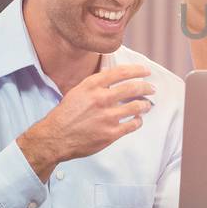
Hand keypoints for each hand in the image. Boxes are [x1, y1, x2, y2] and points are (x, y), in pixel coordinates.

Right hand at [17, 65, 153, 180]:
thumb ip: (95, 84)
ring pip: (136, 106)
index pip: (121, 72)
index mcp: (92, 86)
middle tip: (151, 89)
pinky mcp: (111, 133)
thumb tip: (113, 77)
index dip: (137, 70)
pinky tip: (137, 120)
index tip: (145, 71)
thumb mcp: (77, 91)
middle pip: (133, 88)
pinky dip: (138, 121)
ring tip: (147, 105)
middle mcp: (101, 99)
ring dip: (145, 105)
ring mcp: (107, 116)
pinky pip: (132, 125)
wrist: (55, 137)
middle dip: (146, 87)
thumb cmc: (65, 115)